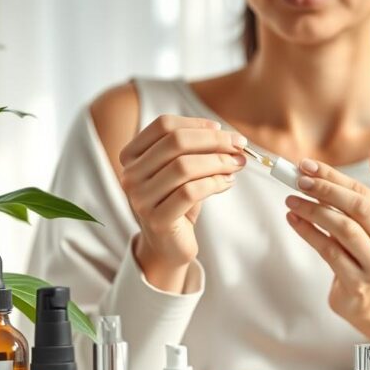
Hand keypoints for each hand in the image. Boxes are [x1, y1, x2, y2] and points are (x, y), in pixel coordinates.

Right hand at [118, 115, 247, 290]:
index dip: (196, 123)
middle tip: (238, 145)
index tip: (222, 130)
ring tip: (236, 164)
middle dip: (213, 140)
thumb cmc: (177, 202)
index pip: (164, 125)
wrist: (168, 245)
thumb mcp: (182, 170)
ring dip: (218, 161)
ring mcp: (141, 199)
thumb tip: (230, 137)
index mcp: (131, 156)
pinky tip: (228, 182)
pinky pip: (190, 192)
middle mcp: (130, 176)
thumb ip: (197, 150)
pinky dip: (215, 183)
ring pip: (184, 167)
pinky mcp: (158, 220)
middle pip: (176, 142)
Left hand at [285, 139, 369, 326]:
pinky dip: (309, 234)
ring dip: (313, 212)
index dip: (333, 176)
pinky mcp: (358, 283)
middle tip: (297, 181)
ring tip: (291, 200)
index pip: (363, 191)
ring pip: (343, 230)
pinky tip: (293, 220)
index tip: (306, 165)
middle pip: (358, 208)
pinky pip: (330, 252)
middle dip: (325, 191)